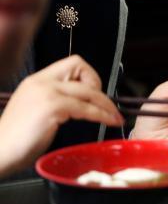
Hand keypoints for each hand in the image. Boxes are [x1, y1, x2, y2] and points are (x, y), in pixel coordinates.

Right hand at [0, 55, 121, 175]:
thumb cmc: (16, 140)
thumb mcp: (36, 110)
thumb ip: (56, 100)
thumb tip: (82, 102)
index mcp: (36, 80)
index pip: (72, 63)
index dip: (89, 76)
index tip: (94, 93)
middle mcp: (41, 82)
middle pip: (82, 70)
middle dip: (101, 89)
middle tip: (108, 106)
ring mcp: (46, 93)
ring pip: (88, 91)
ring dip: (106, 105)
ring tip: (115, 117)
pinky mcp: (52, 107)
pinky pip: (86, 108)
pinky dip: (101, 115)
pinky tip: (107, 122)